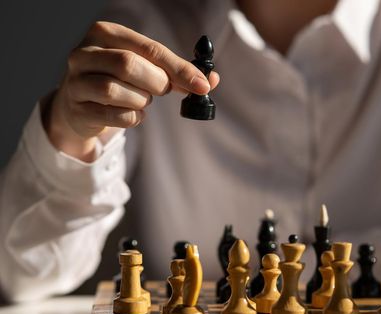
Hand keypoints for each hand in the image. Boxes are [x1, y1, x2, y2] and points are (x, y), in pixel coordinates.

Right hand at [45, 21, 219, 160]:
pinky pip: (115, 116)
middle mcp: (84, 53)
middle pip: (129, 65)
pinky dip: (132, 118)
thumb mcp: (146, 68)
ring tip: (140, 99)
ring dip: (141, 101)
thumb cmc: (120, 81)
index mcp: (105, 33)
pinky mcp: (76, 109)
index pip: (149, 48)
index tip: (203, 85)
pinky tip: (130, 113)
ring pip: (117, 91)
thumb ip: (177, 72)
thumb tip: (211, 80)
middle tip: (161, 91)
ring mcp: (75, 81)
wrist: (79, 106)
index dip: (180, 68)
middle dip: (156, 83)